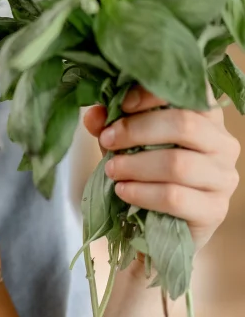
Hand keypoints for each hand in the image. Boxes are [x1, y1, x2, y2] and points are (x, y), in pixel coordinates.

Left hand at [83, 85, 240, 252]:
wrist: (157, 225)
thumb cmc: (144, 172)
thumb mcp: (124, 142)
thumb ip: (110, 125)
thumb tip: (94, 114)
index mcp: (206, 116)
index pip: (193, 91)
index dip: (155, 93)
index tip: (122, 104)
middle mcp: (222, 143)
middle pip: (184, 125)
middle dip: (136, 131)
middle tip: (107, 140)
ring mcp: (223, 178)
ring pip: (178, 164)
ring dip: (135, 165)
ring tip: (112, 170)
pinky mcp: (214, 210)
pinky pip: (174, 197)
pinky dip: (141, 193)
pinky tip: (123, 191)